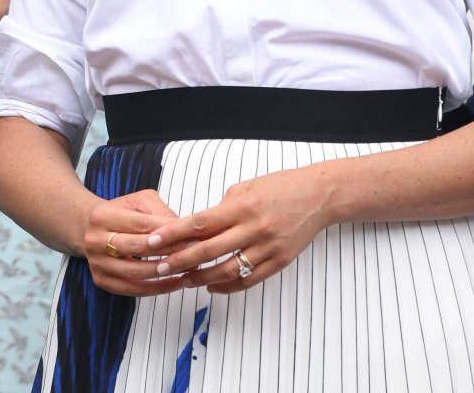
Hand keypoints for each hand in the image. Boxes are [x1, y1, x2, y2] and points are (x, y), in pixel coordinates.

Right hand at [82, 188, 192, 296]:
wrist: (89, 227)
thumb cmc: (122, 211)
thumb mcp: (139, 201)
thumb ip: (160, 212)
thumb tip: (182, 229)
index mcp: (104, 216)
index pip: (140, 225)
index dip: (166, 232)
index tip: (190, 236)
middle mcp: (96, 240)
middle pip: (137, 248)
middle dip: (168, 251)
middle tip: (192, 252)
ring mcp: (97, 263)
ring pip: (135, 272)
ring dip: (164, 272)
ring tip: (187, 269)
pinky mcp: (101, 280)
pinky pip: (132, 289)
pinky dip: (155, 289)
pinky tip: (175, 283)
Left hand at [146, 165, 333, 294]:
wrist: (319, 196)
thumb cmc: (281, 186)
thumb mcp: (248, 187)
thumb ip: (223, 207)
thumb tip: (199, 226)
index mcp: (243, 206)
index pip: (200, 223)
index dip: (173, 233)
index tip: (153, 241)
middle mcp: (254, 228)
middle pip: (209, 250)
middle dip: (180, 260)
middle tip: (160, 266)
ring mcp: (268, 247)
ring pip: (227, 270)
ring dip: (201, 278)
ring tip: (183, 279)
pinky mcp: (280, 261)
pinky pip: (248, 280)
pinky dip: (227, 287)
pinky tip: (211, 286)